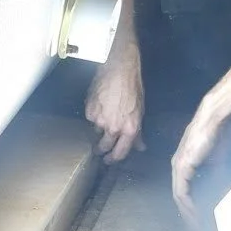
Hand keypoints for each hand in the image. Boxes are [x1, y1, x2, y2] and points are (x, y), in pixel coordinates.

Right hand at [84, 39, 144, 163]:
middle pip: (104, 146)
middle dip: (102, 150)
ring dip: (100, 128)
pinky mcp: (89, 111)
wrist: (119, 70)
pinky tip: (100, 104)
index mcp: (129, 129)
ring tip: (105, 115)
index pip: (120, 152)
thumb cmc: (133, 88)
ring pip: (96, 131)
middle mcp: (113, 128)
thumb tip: (140, 146)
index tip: (110, 160)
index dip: (114, 158)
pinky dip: (94, 115)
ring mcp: (99, 120)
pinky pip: (91, 119)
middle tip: (101, 149)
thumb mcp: (140, 111)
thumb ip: (138, 131)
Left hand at [170, 107, 222, 221]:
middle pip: (178, 195)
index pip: (183, 189)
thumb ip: (215, 171)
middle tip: (194, 226)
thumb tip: (218, 183)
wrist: (212, 120)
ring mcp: (178, 166)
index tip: (197, 216)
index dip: (189, 204)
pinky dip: (186, 203)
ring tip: (194, 223)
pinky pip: (181, 190)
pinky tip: (193, 211)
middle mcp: (177, 166)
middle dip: (186, 212)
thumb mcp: (216, 158)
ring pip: (178, 195)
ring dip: (186, 210)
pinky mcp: (182, 166)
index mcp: (183, 164)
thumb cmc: (215, 134)